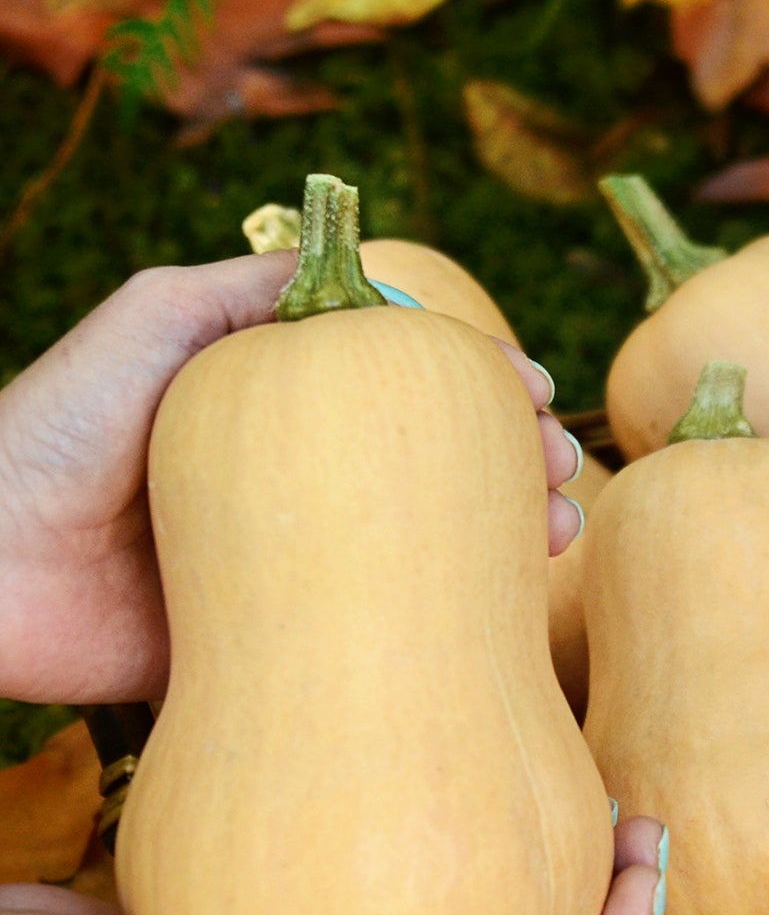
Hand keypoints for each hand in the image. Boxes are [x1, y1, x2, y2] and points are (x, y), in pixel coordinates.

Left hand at [0, 254, 582, 704]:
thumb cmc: (59, 424)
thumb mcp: (158, 319)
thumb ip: (255, 291)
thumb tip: (364, 270)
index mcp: (275, 416)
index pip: (403, 393)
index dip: (477, 389)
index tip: (535, 395)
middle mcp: (296, 490)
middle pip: (433, 473)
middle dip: (513, 467)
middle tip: (562, 471)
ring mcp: (290, 568)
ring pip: (423, 554)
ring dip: (503, 540)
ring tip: (556, 532)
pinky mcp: (271, 644)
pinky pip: (373, 633)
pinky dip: (441, 625)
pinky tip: (496, 611)